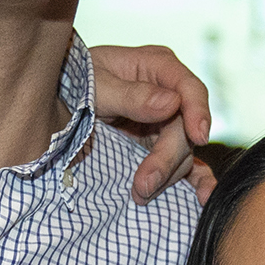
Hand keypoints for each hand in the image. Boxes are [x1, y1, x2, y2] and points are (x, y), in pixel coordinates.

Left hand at [89, 43, 213, 204]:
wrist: (61, 97)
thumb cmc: (77, 80)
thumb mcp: (96, 84)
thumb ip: (131, 95)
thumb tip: (171, 104)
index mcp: (158, 66)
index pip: (189, 89)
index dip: (198, 112)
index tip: (198, 137)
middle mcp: (170, 93)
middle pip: (186, 129)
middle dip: (167, 159)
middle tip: (144, 185)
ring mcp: (168, 121)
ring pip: (183, 152)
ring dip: (166, 177)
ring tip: (140, 194)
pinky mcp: (161, 145)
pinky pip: (183, 163)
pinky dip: (195, 181)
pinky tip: (204, 198)